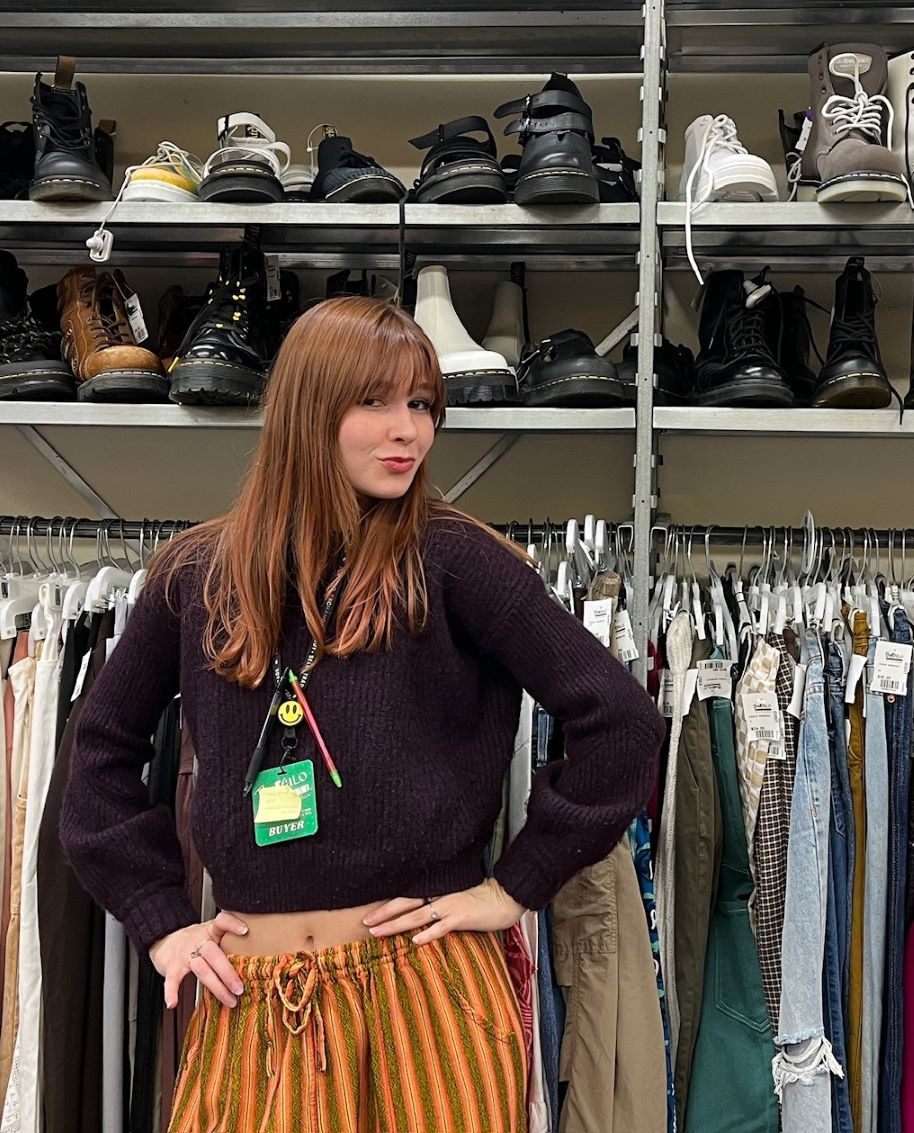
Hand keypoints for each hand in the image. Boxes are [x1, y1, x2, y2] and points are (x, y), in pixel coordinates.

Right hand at [149, 910, 248, 1009]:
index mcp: (211, 930)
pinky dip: (171, 991)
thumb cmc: (196, 941)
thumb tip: (258, 960)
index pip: (221, 921)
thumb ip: (229, 943)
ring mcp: (185, 953)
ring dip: (216, 987)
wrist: (166, 941)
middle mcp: (198, 940)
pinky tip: (173, 1003)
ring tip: (230, 1000)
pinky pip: (172, 979)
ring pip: (201, 968)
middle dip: (228, 973)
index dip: (232, 924)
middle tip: (240, 988)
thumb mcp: (213, 935)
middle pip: (214, 953)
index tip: (245, 930)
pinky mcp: (172, 966)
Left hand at [362, 878, 525, 945]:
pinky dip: (428, 933)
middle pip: (405, 904)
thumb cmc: (479, 900)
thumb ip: (438, 905)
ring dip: (396, 924)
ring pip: (417, 916)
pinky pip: (442, 926)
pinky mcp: (461, 916)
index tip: (370, 914)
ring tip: (378, 932)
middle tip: (365, 923)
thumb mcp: (454, 899)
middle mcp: (438, 896)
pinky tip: (415, 941)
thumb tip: (419, 919)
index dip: (388, 905)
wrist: (503, 897)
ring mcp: (449, 906)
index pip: (407, 897)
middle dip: (384, 914)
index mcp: (436, 892)